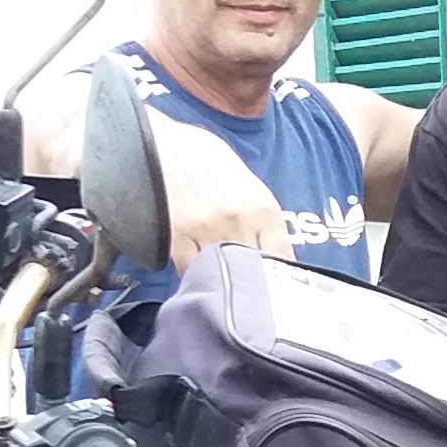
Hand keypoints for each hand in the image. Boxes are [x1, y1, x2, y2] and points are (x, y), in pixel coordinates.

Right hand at [14, 76, 291, 269]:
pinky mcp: (177, 238)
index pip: (285, 262)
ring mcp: (207, 232)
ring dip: (222, 288)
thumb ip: (262, 221)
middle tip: (252, 303)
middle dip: (255, 291)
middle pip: (256, 276)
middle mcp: (239, 222)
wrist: (162, 143)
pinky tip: (196, 279)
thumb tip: (276, 260)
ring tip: (222, 294)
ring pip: (222, 279)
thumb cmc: (205, 162)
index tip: (280, 295)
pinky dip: (194, 280)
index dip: (283, 284)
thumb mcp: (247, 186)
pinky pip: (190, 274)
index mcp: (263, 209)